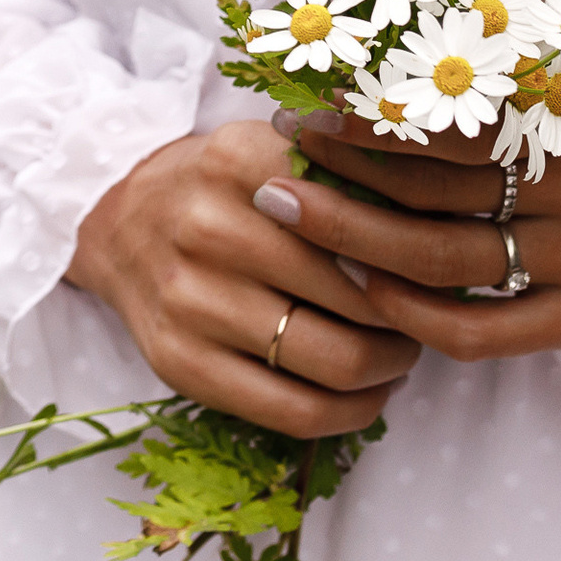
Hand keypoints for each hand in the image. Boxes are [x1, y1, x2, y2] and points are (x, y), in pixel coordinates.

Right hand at [67, 119, 423, 436]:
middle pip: (363, 297)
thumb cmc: (221, 188)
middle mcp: (208, 227)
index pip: (367, 218)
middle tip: (425, 313)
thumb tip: (445, 225)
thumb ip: (344, 172)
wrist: (116, 221)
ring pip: (337, 361)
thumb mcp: (271, 148)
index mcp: (238, 161)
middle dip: (412, 315)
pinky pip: (296, 412)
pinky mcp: (178, 362)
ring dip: (390, 366)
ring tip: (396, 351)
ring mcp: (189, 300)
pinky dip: (352, 411)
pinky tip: (364, 391)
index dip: (419, 250)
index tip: (436, 258)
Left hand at [253, 71, 560, 360]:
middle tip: (274, 153)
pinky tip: (362, 291)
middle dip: (340, 173)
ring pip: (445, 257)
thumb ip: (515, 50)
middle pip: (429, 190)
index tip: (306, 101)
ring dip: (356, 236)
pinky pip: (488, 331)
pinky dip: (418, 317)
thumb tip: (402, 17)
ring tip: (291, 210)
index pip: (447, 119)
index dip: (367, 116)